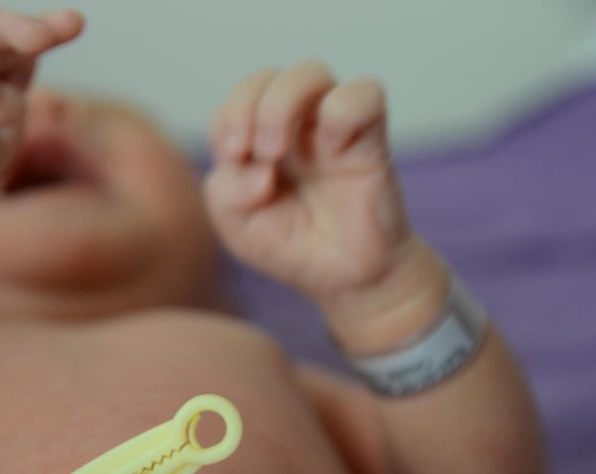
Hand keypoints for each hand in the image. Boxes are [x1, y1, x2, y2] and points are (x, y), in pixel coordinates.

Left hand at [204, 62, 414, 302]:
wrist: (344, 278)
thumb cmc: (292, 246)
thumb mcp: (238, 227)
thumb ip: (224, 193)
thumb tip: (260, 166)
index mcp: (259, 139)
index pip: (238, 99)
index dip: (228, 118)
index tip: (232, 156)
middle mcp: (296, 126)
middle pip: (267, 76)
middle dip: (247, 107)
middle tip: (253, 153)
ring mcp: (331, 129)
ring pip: (311, 72)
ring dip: (281, 104)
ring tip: (275, 152)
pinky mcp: (370, 138)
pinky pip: (364, 93)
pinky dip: (340, 112)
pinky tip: (331, 150)